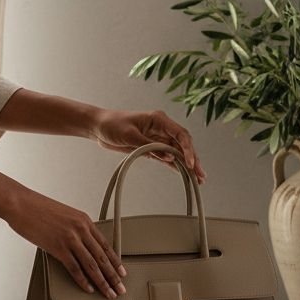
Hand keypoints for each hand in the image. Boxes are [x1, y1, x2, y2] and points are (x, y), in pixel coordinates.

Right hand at [5, 187, 127, 297]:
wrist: (21, 204)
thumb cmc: (38, 208)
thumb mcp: (64, 215)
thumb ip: (75, 228)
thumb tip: (80, 244)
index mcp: (84, 220)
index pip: (105, 245)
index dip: (115, 261)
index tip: (122, 272)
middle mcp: (81, 229)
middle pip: (102, 258)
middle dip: (113, 276)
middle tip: (120, 289)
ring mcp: (70, 239)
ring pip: (92, 266)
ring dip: (102, 282)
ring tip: (109, 293)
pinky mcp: (58, 248)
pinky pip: (74, 268)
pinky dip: (83, 281)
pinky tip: (88, 288)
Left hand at [90, 108, 206, 183]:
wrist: (99, 127)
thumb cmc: (112, 125)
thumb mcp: (129, 135)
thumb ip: (149, 146)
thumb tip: (168, 156)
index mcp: (159, 119)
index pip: (180, 134)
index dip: (188, 149)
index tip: (191, 163)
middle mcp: (162, 128)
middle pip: (183, 144)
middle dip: (193, 159)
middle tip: (200, 175)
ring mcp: (157, 138)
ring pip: (178, 152)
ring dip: (187, 165)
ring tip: (197, 179)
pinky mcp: (151, 147)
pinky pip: (168, 157)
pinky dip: (176, 166)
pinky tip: (184, 174)